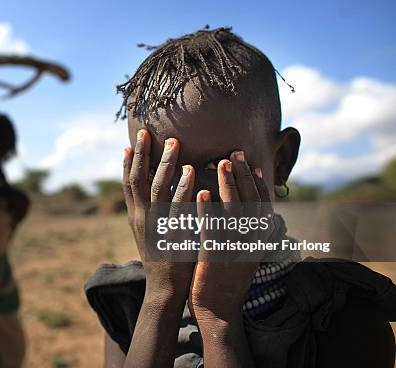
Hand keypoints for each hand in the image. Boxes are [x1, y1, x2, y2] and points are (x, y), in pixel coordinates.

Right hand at [122, 129, 195, 300]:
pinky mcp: (173, 234)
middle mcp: (141, 218)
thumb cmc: (161, 259)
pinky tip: (190, 171)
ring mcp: (155, 226)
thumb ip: (148, 213)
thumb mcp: (148, 234)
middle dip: (142, 154)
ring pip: (156, 188)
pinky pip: (177, 206)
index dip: (128, 162)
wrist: (164, 290)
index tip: (130, 142)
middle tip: (147, 131)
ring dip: (164, 163)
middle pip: (137, 179)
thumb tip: (149, 192)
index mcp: (135, 217)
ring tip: (173, 143)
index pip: (128, 184)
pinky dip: (182, 186)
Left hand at [190, 151, 271, 318]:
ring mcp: (235, 250)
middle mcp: (251, 243)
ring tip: (222, 162)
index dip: (256, 182)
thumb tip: (245, 203)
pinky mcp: (217, 258)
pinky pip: (213, 229)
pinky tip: (203, 191)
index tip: (250, 162)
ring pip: (234, 211)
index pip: (261, 205)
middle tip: (234, 153)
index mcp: (258, 240)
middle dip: (243, 175)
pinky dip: (209, 209)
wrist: (218, 310)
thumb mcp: (244, 251)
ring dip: (229, 184)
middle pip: (250, 201)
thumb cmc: (227, 276)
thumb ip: (246, 228)